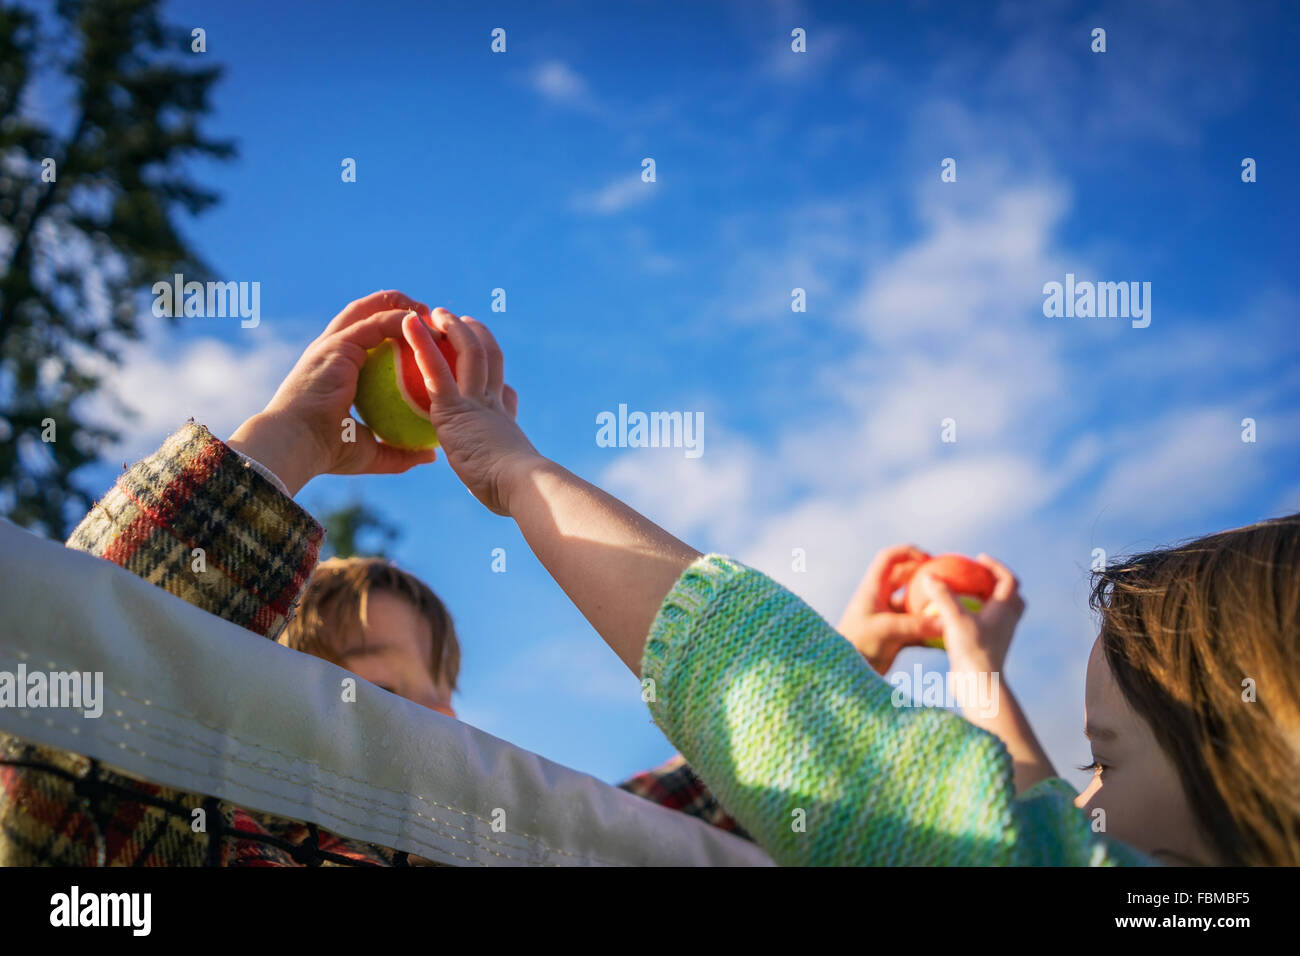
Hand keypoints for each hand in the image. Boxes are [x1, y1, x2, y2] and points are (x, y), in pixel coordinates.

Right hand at [227, 291, 439, 495]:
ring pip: (368, 310)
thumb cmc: (327, 451)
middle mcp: (332, 351)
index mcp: (336, 370)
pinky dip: (399, 320)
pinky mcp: (337, 344)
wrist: (296, 445)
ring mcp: (332, 345)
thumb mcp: (370, 452)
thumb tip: (430, 455)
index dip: (392, 331)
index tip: (424, 338)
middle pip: (365, 315)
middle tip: (428, 317)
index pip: (365, 340)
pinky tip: (421, 324)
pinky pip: (375, 324)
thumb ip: (399, 452)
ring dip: (400, 306)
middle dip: (396, 307)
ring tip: (428, 312)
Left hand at [402, 308, 543, 514]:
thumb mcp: (507, 483)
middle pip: (489, 360)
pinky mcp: (455, 406)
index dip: (496, 378)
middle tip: (464, 323)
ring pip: (468, 353)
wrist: (522, 484)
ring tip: (439, 312)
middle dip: (478, 338)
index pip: (504, 394)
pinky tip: (410, 325)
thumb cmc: (516, 492)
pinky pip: (436, 368)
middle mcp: (493, 405)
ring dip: (453, 328)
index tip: (492, 370)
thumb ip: (498, 477)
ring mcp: (476, 401)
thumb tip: (498, 491)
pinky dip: (422, 343)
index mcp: (504, 424)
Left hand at [837, 544, 943, 672]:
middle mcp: (880, 599)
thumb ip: (917, 625)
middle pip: (905, 577)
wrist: (846, 671)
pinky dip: (930, 629)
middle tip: (948, 581)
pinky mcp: (894, 635)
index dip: (909, 553)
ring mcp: (888, 617)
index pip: (889, 558)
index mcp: (873, 588)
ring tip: (952, 607)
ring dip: (930, 605)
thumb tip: (946, 622)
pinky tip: (947, 636)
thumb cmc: (859, 644)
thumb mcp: (887, 631)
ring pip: (913, 604)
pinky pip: (916, 627)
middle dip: (925, 576)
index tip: (930, 560)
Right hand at [915, 554, 1024, 674]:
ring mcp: (999, 636)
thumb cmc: (971, 650)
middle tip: (978, 577)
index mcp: (1005, 610)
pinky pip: (986, 627)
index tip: (979, 558)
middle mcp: (1007, 622)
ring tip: (966, 596)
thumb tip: (928, 576)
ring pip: (1000, 614)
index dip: (996, 566)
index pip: (1008, 579)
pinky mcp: (989, 648)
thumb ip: (942, 595)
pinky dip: (975, 618)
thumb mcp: (954, 618)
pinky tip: (953, 619)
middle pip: (1012, 597)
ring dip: (988, 602)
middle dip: (998, 584)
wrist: (979, 685)